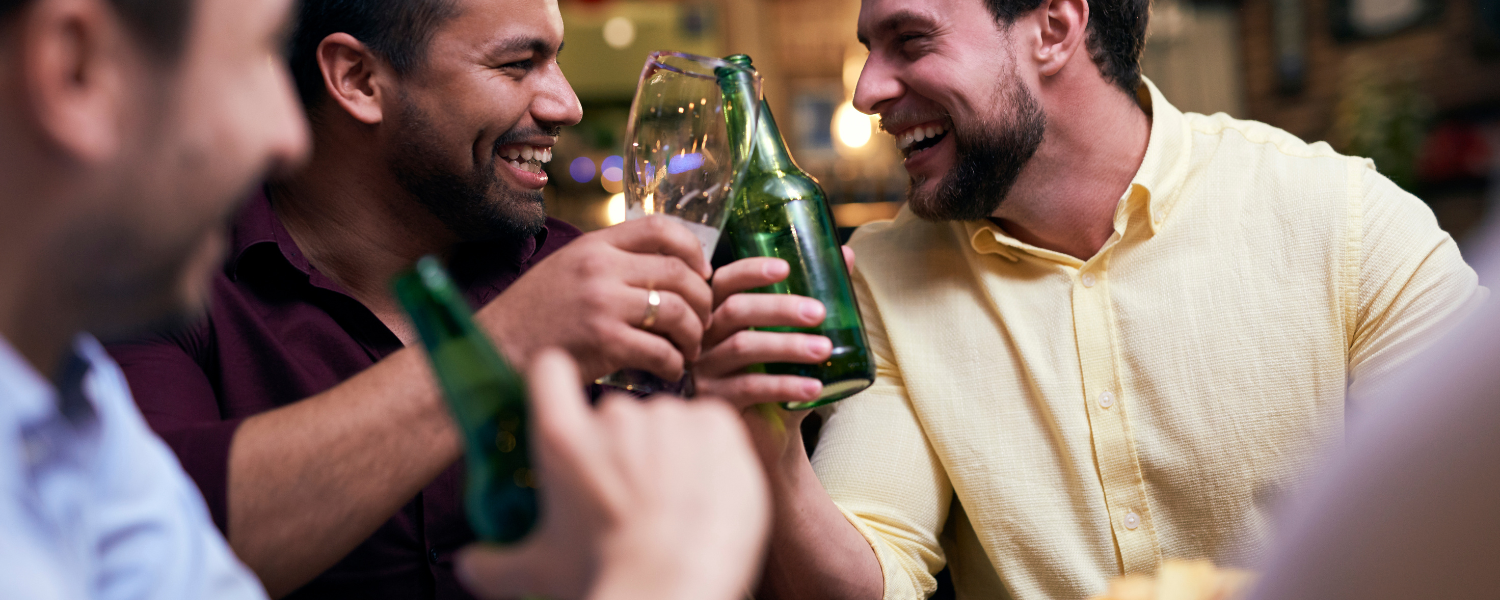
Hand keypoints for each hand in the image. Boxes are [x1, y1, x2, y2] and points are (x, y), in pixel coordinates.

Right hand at [456, 349, 769, 599]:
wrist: (675, 588)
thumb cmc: (605, 579)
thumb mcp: (537, 572)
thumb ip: (495, 563)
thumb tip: (467, 564)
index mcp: (562, 438)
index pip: (548, 370)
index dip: (556, 382)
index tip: (565, 400)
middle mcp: (614, 417)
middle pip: (614, 411)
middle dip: (622, 446)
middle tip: (630, 495)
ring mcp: (667, 417)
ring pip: (665, 421)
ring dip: (668, 448)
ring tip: (672, 501)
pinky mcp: (714, 423)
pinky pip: (710, 422)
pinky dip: (709, 449)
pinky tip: (703, 488)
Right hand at [477, 216, 713, 381]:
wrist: (494, 352)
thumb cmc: (533, 317)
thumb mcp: (567, 270)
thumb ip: (608, 264)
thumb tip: (662, 269)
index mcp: (594, 246)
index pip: (661, 228)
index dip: (693, 249)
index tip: (703, 273)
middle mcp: (600, 268)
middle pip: (678, 273)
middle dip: (702, 300)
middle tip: (703, 321)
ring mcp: (602, 304)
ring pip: (676, 311)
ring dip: (693, 334)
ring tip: (688, 350)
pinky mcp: (603, 342)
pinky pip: (660, 350)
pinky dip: (674, 363)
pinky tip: (670, 371)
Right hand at [696, 247, 858, 408]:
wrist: (769, 436)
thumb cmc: (778, 376)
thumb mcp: (794, 337)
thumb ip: (813, 297)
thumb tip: (845, 255)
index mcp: (720, 313)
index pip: (726, 281)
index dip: (751, 271)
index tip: (785, 268)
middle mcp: (705, 337)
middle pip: (735, 311)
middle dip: (779, 307)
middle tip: (819, 312)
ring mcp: (705, 370)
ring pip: (742, 348)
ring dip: (788, 345)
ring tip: (825, 349)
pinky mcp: (715, 401)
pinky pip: (749, 388)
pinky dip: (785, 385)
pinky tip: (814, 388)